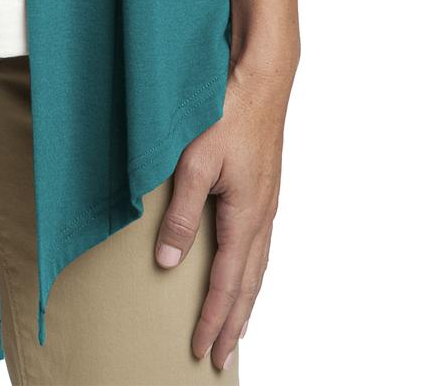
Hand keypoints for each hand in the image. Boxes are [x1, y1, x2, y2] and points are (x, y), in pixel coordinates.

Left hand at [153, 50, 295, 369]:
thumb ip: (182, 214)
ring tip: (236, 327)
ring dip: (245, 301)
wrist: (262, 78)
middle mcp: (262, 215)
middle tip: (221, 358)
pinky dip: (252, 270)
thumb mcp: (195, 163)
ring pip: (258, 266)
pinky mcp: (265, 187)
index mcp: (246, 216)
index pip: (228, 283)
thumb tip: (169, 261)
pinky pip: (259, 243)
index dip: (214, 319)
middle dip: (234, 323)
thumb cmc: (227, 113)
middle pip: (249, 285)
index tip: (203, 350)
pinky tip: (245, 269)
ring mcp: (267, 202)